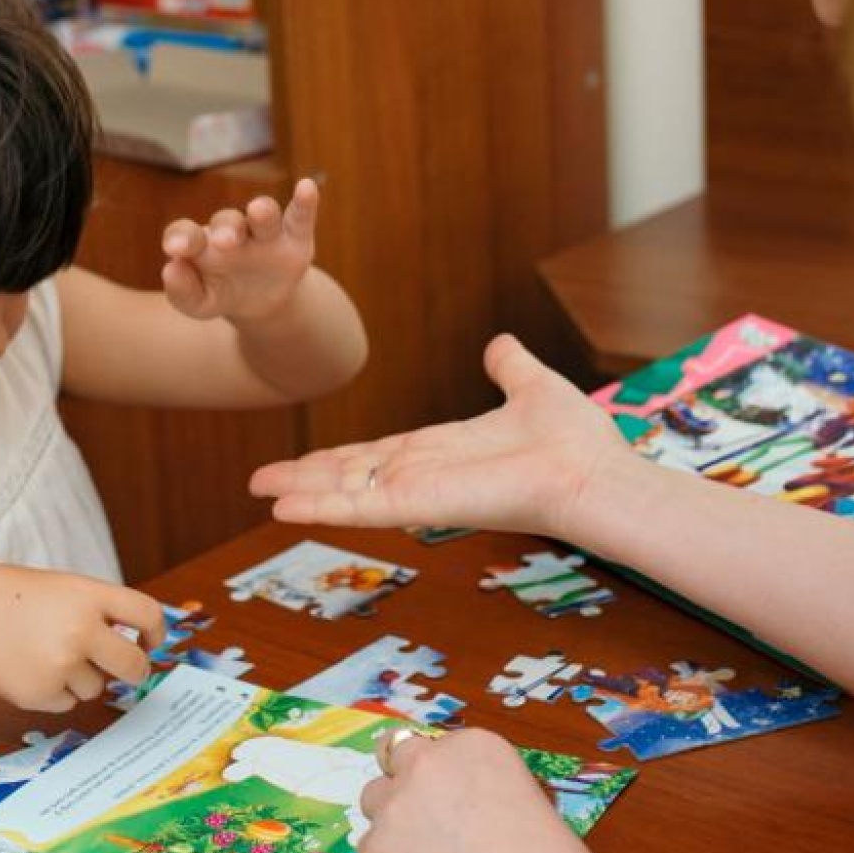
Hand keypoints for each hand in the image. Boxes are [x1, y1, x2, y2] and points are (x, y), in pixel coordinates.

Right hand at [0, 567, 164, 712]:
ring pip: (96, 686)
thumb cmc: (18, 601)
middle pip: (133, 665)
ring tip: (46, 653)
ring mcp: (61, 664)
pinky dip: (56, 691)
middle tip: (128, 669)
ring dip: (81, 676)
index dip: (156, 631)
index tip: (151, 641)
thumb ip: (101, 613)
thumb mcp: (65, 590)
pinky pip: (68, 702)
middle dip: (135, 670)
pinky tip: (31, 669)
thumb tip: (138, 649)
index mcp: (89, 596)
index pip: (146, 614)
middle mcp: (80, 630)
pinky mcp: (42, 693)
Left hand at [160, 179, 322, 323]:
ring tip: (258, 211)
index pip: (186, 232)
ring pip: (264, 214)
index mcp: (202, 244)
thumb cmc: (221, 294)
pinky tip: (307, 187)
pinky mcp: (295, 237)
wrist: (260, 300)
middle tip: (224, 242)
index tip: (175, 250)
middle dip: (226, 228)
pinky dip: (305, 202)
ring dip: (263, 211)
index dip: (180, 237)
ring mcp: (264, 232)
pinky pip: (299, 216)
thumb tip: (171, 269)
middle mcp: (231, 231)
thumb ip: (183, 292)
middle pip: (227, 220)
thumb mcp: (201, 303)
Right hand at [249, 335, 627, 537]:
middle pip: (351, 475)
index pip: (378, 454)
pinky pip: (362, 506)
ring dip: (303, 492)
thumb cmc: (575, 441)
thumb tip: (499, 343)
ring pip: (347, 491)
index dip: (338, 457)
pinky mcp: (424, 506)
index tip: (305, 460)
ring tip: (260, 492)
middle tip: (260, 482)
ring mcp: (422, 492)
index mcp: (445, 449)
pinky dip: (321, 508)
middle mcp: (426, 474)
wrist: (593, 474)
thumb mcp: (532, 385)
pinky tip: (284, 509)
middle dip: (306, 478)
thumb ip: (509, 366)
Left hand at [358, 729, 589, 852]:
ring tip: (422, 848)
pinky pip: (370, 846)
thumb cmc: (545, 852)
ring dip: (392, 818)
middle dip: (406, 780)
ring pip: (375, 801)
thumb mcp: (528, 802)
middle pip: (396, 757)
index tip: (455, 797)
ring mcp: (396, 804)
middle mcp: (428, 764)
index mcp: (474, 746)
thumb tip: (473, 807)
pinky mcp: (374, 845)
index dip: (445, 774)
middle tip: (425, 812)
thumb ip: (489, 789)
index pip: (440, 745)